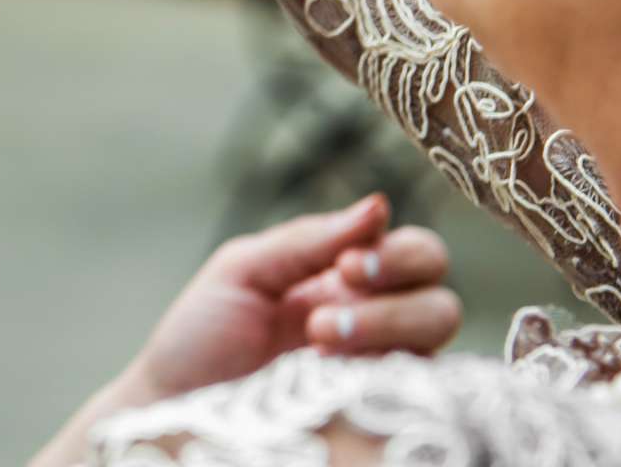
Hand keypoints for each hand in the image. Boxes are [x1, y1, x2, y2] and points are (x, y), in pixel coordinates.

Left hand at [122, 196, 461, 406]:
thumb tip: (378, 206)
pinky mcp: (378, 414)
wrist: (178, 405)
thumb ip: (308, 240)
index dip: (397, 256)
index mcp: (348, 279)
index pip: (418, 254)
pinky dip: (385, 375)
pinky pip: (421, 393)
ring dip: (386, 332)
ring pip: (437, 344)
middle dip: (393, 300)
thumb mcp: (243, 270)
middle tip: (324, 319)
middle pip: (442, 301)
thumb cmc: (203, 335)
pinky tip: (332, 377)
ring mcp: (382, 372)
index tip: (346, 267)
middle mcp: (378, 324)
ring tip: (318, 344)